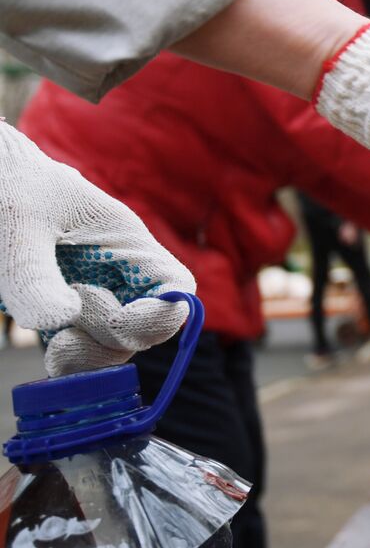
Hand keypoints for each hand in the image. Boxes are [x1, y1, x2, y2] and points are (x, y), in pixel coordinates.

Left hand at [0, 123, 194, 374]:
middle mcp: (116, 274)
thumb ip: (34, 273)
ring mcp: (87, 297)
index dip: (163, 315)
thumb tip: (60, 321)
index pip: (175, 288)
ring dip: (86, 355)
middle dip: (110, 337)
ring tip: (49, 334)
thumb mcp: (15, 222)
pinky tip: (42, 342)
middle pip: (144, 329)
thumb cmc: (4, 186)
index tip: (120, 322)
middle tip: (63, 320)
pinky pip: (77, 351)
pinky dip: (65, 362)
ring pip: (111, 347)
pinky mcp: (56, 314)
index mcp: (124, 242)